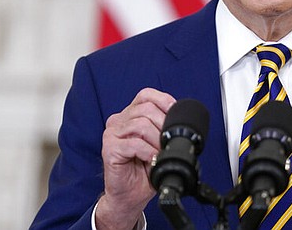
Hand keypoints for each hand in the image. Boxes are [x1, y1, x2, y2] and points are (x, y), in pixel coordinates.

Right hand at [95, 88, 175, 229]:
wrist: (130, 196)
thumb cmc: (144, 172)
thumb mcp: (159, 145)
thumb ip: (165, 129)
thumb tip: (182, 120)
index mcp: (130, 116)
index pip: (146, 95)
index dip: (164, 101)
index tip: (175, 115)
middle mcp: (118, 121)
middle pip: (146, 109)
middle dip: (163, 126)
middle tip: (168, 143)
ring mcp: (112, 134)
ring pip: (141, 125)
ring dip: (157, 141)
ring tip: (160, 153)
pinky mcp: (109, 149)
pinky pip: (134, 144)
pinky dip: (148, 152)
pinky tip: (152, 159)